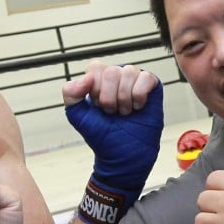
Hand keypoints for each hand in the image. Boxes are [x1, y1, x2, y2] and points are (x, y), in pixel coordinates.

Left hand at [64, 62, 163, 223]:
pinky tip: (138, 107)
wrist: (123, 155)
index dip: (96, 90)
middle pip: (112, 72)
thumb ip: (71, 94)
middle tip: (113, 113)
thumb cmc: (102, 135)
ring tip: (125, 112)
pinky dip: (139, 96)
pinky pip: (145, 78)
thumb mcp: (78, 116)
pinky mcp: (152, 85)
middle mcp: (117, 75)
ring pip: (129, 72)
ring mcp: (134, 78)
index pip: (95, 68)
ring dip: (125, 99)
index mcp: (98, 79)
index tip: (98, 108)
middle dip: (110, 98)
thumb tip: (86, 78)